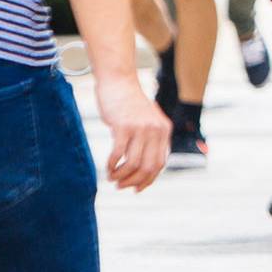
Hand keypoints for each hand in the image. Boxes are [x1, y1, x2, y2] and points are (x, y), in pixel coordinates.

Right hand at [95, 72, 170, 191]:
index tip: (136, 188)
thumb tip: (144, 170)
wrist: (119, 83)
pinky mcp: (123, 126)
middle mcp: (155, 130)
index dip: (148, 180)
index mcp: (164, 131)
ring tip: (112, 178)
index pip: (160, 164)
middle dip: (133, 182)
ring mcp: (140, 128)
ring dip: (121, 176)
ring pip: (133, 164)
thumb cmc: (129, 106)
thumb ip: (150, 141)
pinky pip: (118, 154)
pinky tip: (107, 168)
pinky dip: (111, 165)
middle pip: (148, 167)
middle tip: (120, 186)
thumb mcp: (147, 123)